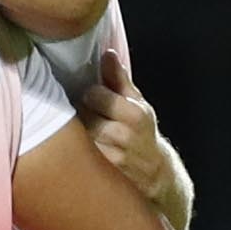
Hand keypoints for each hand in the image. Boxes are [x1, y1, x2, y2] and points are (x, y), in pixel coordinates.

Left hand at [88, 50, 198, 229]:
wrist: (157, 175)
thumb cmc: (143, 134)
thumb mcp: (137, 104)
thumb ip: (119, 80)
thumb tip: (107, 54)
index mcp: (134, 114)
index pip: (93, 94)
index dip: (89, 95)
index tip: (92, 98)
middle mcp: (124, 136)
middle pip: (82, 115)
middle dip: (81, 115)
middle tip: (85, 117)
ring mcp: (112, 157)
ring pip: (78, 137)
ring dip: (75, 134)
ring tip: (82, 133)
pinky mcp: (102, 175)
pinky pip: (77, 157)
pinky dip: (73, 151)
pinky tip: (78, 150)